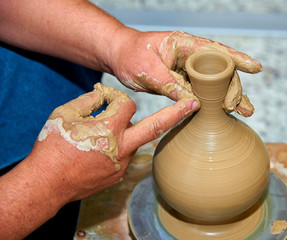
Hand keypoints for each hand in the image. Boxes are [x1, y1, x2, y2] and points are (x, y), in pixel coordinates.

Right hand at [30, 83, 197, 201]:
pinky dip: (119, 147)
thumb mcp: (64, 114)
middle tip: (195, 104)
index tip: (107, 99)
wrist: (47, 184)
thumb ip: (89, 100)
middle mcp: (122, 146)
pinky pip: (125, 154)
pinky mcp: (119, 175)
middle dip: (177, 113)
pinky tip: (100, 150)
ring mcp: (122, 163)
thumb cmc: (53, 147)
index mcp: (109, 128)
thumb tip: (103, 94)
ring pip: (135, 139)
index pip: (127, 105)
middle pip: (155, 126)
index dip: (117, 98)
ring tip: (104, 133)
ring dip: (127, 131)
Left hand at [110, 30, 261, 116]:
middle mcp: (193, 57)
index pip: (216, 51)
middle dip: (233, 88)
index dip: (237, 59)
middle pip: (222, 71)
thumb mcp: (148, 70)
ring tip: (247, 112)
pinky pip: (205, 93)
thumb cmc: (132, 56)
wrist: (121, 57)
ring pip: (217, 84)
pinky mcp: (187, 83)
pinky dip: (217, 103)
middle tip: (234, 107)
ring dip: (232, 97)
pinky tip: (230, 112)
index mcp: (185, 45)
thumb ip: (170, 85)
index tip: (255, 68)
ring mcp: (191, 70)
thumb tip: (194, 102)